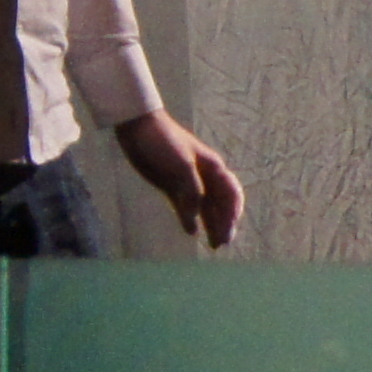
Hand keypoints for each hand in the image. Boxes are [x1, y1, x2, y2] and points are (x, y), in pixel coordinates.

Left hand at [114, 110, 244, 249]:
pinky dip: (191, 220)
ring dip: (211, 224)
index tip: (229, 229)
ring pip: (206, 207)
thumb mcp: (181, 167)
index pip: (231, 193)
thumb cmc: (163, 142)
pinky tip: (192, 231)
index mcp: (213, 167)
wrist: (138, 127)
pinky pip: (187, 207)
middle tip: (221, 244)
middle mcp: (204, 176)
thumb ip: (192, 194)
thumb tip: (194, 223)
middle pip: (221, 203)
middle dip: (224, 224)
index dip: (233, 212)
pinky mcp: (172, 186)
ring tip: (214, 244)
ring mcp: (188, 181)